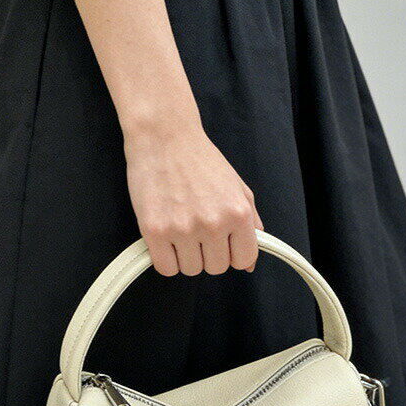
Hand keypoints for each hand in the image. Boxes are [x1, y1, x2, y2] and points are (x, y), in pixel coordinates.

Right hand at [124, 125, 263, 275]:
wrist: (164, 135)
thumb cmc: (199, 160)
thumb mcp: (237, 187)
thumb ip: (250, 224)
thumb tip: (250, 264)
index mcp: (238, 212)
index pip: (243, 260)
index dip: (232, 255)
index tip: (222, 245)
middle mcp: (213, 223)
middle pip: (216, 268)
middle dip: (207, 254)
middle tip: (197, 231)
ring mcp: (183, 228)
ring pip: (190, 270)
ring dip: (185, 256)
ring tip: (179, 229)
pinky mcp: (155, 231)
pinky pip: (166, 268)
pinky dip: (165, 259)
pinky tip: (165, 239)